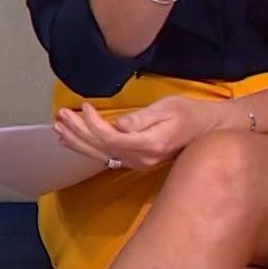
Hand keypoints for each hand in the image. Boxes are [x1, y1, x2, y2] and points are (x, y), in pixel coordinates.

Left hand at [53, 96, 237, 170]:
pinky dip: (87, 148)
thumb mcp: (168, 109)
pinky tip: (72, 142)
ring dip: (77, 141)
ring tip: (58, 128)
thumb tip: (118, 124)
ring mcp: (138, 162)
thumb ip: (141, 118)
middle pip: (100, 148)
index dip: (93, 123)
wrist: (209, 130)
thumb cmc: (190, 114)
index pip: (111, 137)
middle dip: (77, 132)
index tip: (84, 106)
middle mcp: (141, 158)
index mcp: (149, 144)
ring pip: (100, 154)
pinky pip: (106, 156)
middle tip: (60, 115)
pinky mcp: (136, 160)